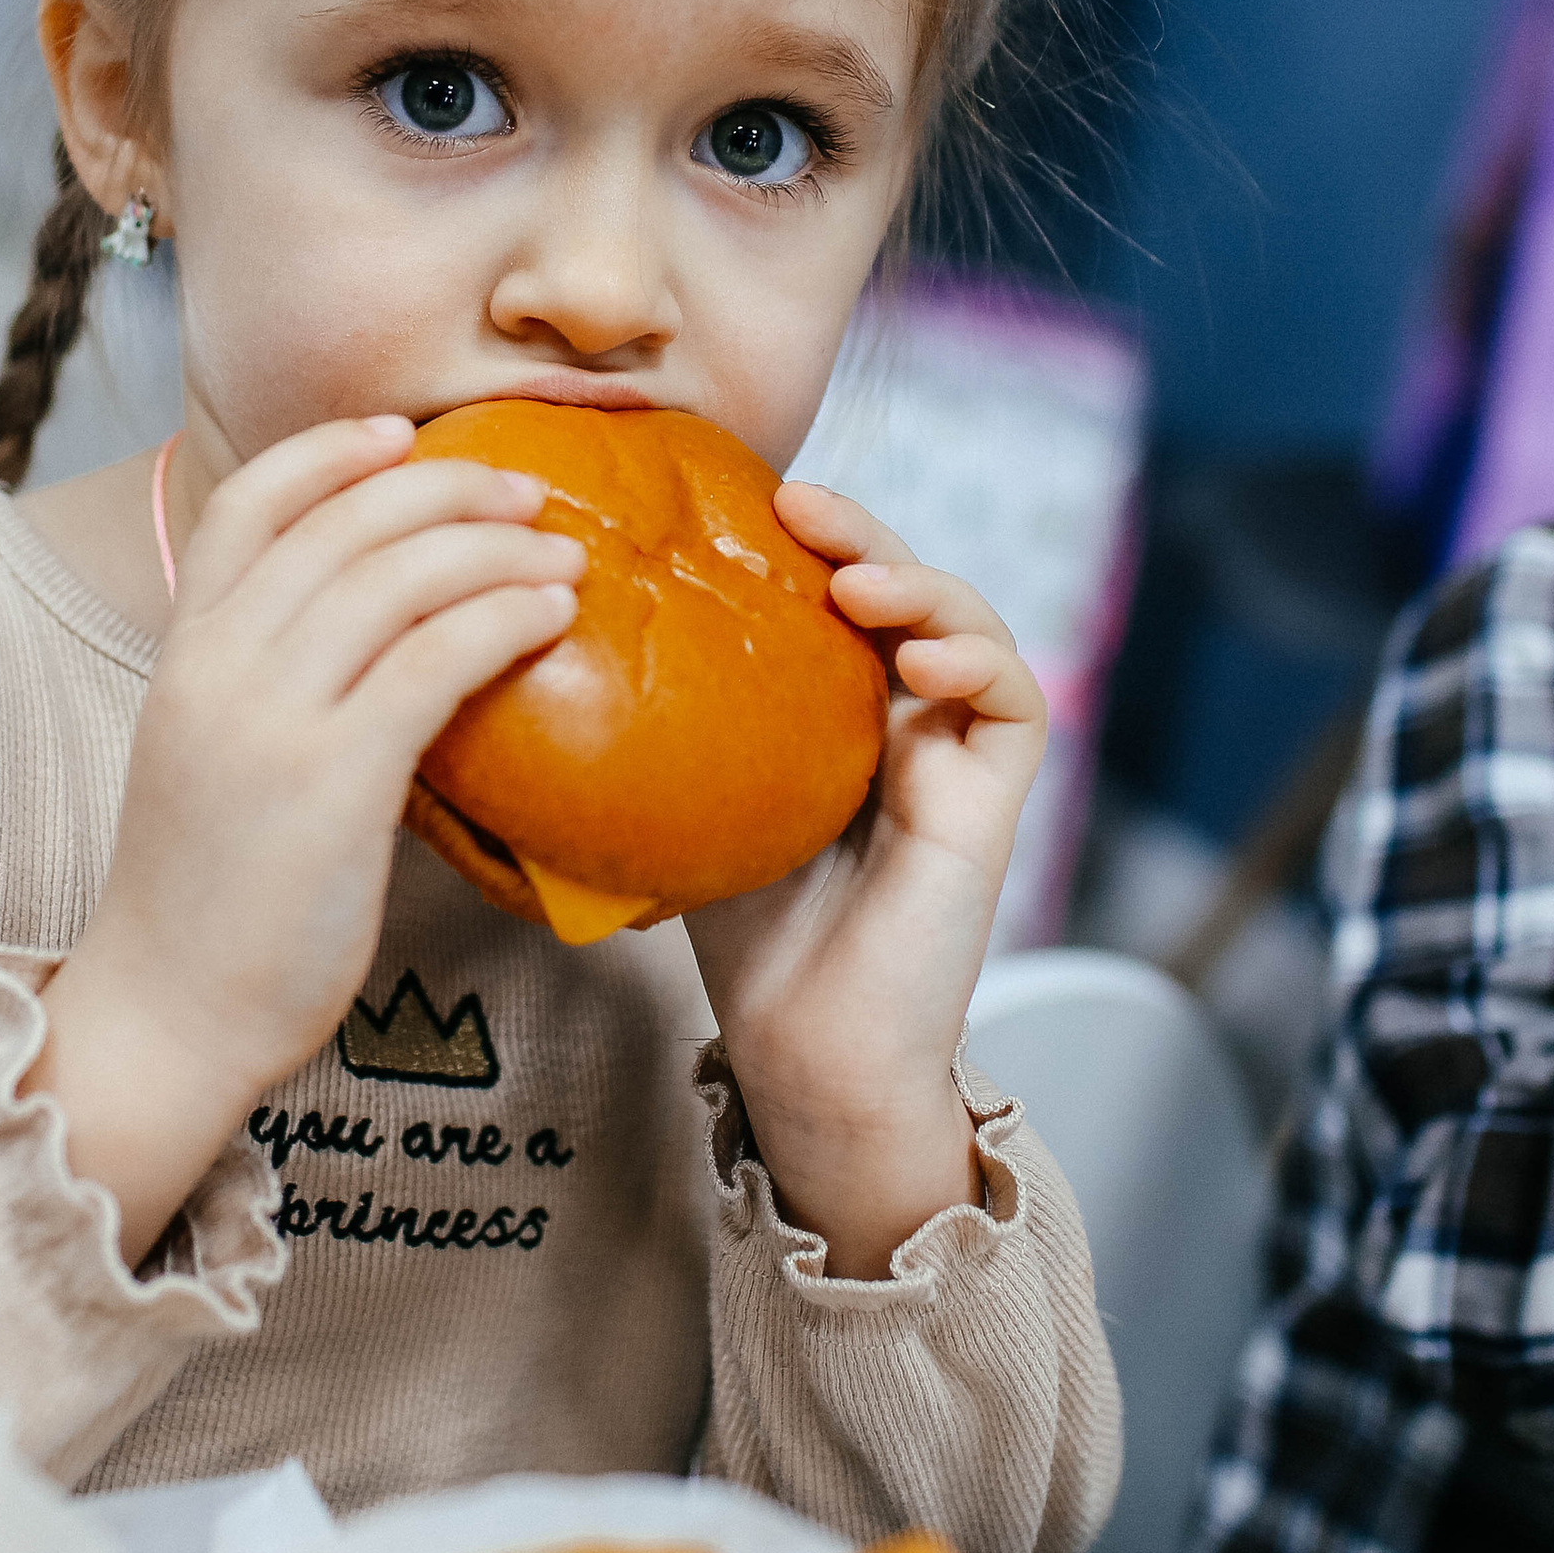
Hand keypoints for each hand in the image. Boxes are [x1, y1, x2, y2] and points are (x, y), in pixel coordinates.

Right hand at [26, 416, 581, 1259]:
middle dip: (445, 487)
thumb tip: (376, 641)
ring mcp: (271, 719)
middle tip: (524, 490)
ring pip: (399, 576)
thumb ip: (267, 687)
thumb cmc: (204, 903)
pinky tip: (550, 617)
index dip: (327, 452)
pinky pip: (437, 660)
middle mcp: (218, 667)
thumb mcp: (209, 759)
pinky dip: (503, 618)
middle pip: (344, 523)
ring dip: (494, 546)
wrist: (165, 1016)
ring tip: (559, 552)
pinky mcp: (333, 780)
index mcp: (181, 654)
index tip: (398, 434)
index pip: (245, 505)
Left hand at [684, 480, 1048, 1279]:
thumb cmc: (743, 943)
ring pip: (967, 625)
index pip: (828, 591)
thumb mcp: (687, 803)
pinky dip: (978, 658)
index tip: (740, 499)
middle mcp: (897, 719)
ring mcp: (950, 756)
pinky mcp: (990, 802)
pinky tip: (920, 654)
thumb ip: (659, 728)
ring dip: (921, 583)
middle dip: (858, 531)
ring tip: (858, 581)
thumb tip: (539, 639)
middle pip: (900, 586)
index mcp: (830, 712)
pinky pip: (1014, 703)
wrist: (804, 1053)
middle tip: (797, 503)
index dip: (798, 536)